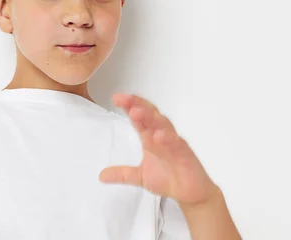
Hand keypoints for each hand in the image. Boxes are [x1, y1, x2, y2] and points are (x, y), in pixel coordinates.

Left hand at [99, 93, 220, 207]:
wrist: (189, 193)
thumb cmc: (167, 178)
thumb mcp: (140, 176)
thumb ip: (122, 174)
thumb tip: (101, 176)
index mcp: (149, 137)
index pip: (139, 118)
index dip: (129, 106)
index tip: (116, 98)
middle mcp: (161, 135)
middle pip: (150, 115)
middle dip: (138, 105)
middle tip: (124, 99)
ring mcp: (174, 142)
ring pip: (163, 124)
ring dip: (150, 117)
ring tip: (136, 112)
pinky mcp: (185, 153)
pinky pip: (176, 143)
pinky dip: (168, 138)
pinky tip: (158, 136)